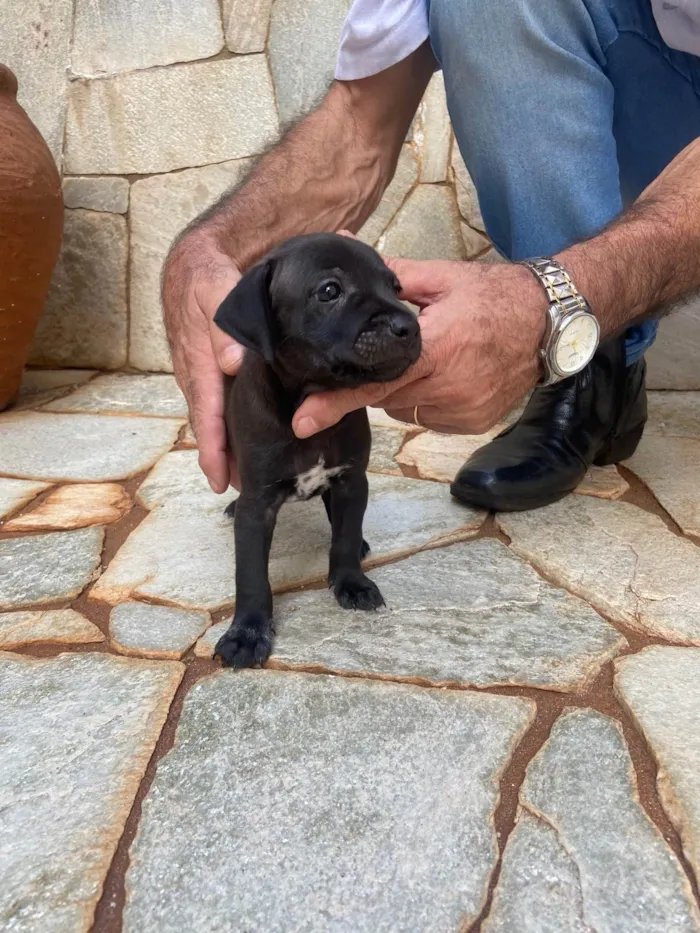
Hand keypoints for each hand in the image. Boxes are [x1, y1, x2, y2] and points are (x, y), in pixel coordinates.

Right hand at [162, 230, 242, 491]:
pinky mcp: (208, 370)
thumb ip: (225, 324)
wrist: (192, 264)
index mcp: (198, 363)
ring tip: (245, 476)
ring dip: (226, 446)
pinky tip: (245, 437)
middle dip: (221, 459)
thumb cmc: (206, 278)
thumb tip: (231, 362)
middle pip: (208, 426)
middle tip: (242, 490)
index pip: (206, 414)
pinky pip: (216, 404)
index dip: (213, 449)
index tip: (220, 480)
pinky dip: (227, 424)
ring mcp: (200, 375)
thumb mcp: (216, 290)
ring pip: (213, 418)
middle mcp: (196, 376)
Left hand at [292, 257, 546, 437]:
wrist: (550, 322)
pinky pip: (430, 418)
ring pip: (406, 410)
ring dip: (407, 390)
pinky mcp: (473, 423)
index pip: (372, 382)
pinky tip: (450, 376)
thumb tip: (346, 244)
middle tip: (398, 353)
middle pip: (386, 397)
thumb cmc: (495, 296)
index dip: (334, 402)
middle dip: (381, 379)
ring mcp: (462, 409)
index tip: (303, 419)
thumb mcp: (442, 278)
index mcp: (435, 348)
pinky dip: (430, 401)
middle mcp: (448, 386)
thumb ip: (391, 275)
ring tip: (434, 359)